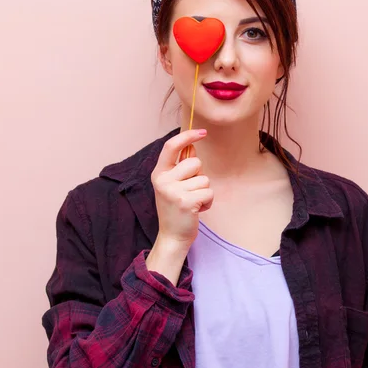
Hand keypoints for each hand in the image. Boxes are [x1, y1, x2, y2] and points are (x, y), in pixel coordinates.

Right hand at [150, 129, 213, 250]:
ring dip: (204, 191)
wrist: (172, 236)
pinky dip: (208, 202)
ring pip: (204, 179)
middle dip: (199, 175)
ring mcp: (173, 191)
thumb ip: (180, 167)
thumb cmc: (176, 208)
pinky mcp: (185, 202)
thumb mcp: (172, 185)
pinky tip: (197, 209)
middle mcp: (163, 180)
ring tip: (192, 202)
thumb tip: (192, 146)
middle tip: (189, 191)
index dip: (188, 136)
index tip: (202, 132)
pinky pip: (208, 192)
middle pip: (195, 162)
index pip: (171, 146)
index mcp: (159, 173)